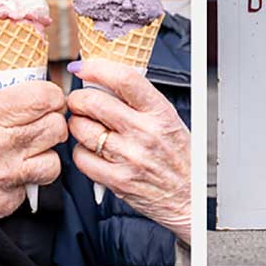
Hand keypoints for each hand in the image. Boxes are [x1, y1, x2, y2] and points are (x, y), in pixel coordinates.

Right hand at [0, 81, 67, 236]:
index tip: (47, 103)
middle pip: (56, 128)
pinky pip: (31, 188)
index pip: (44, 98)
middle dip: (51, 125)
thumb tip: (28, 101)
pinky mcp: (5, 203)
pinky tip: (5, 176)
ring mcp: (5, 177)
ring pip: (53, 162)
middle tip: (40, 127)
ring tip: (28, 154)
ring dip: (44, 157)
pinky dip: (23, 182)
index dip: (52, 98)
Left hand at [67, 59, 191, 243]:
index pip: (125, 79)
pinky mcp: (117, 180)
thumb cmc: (179, 159)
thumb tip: (104, 82)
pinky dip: (80, 152)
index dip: (97, 68)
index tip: (83, 68)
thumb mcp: (169, 122)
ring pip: (82, 129)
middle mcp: (145, 133)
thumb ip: (140, 103)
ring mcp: (130, 157)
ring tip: (86, 127)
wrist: (189, 198)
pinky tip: (91, 151)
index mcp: (160, 113)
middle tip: (79, 102)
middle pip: (93, 102)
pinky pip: (81, 158)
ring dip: (77, 125)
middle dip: (78, 99)